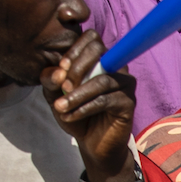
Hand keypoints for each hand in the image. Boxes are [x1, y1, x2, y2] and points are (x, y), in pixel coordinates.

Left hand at [42, 31, 134, 181]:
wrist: (91, 142)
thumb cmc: (75, 113)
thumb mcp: (54, 94)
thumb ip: (51, 79)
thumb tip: (59, 73)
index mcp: (98, 59)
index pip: (92, 38)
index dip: (74, 50)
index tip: (61, 70)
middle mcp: (115, 68)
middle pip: (99, 51)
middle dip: (76, 69)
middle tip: (62, 88)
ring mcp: (125, 85)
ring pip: (102, 80)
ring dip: (77, 94)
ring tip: (60, 107)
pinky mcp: (129, 103)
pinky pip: (106, 101)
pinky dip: (84, 108)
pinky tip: (71, 116)